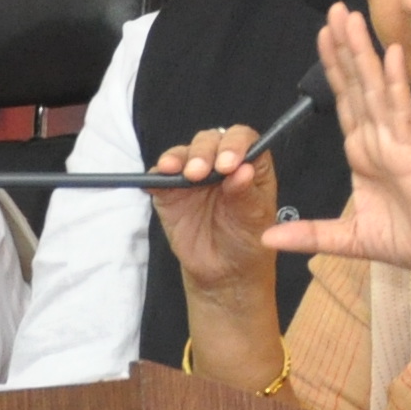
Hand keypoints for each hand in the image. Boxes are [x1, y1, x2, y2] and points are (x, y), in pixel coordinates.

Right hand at [150, 120, 286, 297]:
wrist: (224, 271)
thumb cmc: (247, 239)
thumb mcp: (254, 219)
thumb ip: (246, 194)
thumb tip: (242, 171)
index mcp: (247, 162)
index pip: (242, 139)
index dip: (235, 145)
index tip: (228, 164)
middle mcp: (219, 162)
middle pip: (209, 141)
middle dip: (204, 152)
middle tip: (200, 172)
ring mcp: (192, 175)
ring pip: (182, 153)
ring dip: (178, 158)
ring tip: (177, 171)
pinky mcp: (169, 192)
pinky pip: (159, 178)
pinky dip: (156, 176)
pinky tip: (156, 181)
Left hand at [275, 3, 410, 274]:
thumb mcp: (348, 240)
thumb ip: (309, 235)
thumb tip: (267, 236)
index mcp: (363, 155)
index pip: (344, 103)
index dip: (333, 69)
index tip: (322, 37)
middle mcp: (377, 141)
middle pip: (356, 86)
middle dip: (343, 48)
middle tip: (334, 11)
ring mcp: (395, 143)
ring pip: (374, 90)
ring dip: (362, 54)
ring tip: (351, 19)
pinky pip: (400, 113)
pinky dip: (395, 83)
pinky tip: (390, 53)